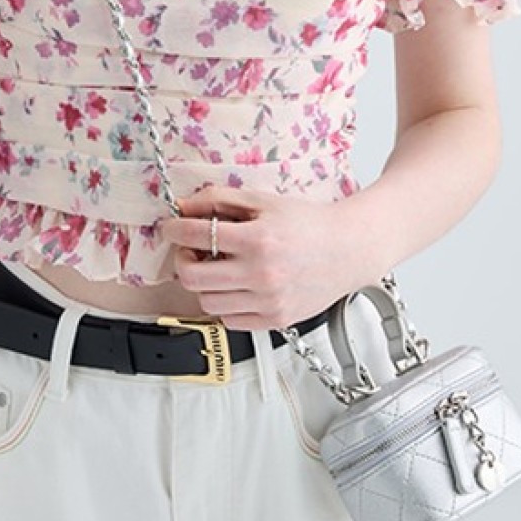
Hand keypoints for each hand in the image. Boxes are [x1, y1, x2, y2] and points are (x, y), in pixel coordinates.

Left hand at [156, 183, 387, 330]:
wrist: (348, 249)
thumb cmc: (308, 223)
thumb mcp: (264, 201)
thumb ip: (221, 200)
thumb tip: (185, 206)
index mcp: (257, 240)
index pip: (195, 235)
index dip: (174, 229)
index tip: (172, 227)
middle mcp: (261, 274)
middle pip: (192, 277)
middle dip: (182, 261)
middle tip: (191, 250)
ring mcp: (268, 301)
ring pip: (207, 302)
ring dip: (204, 284)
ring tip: (217, 268)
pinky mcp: (275, 320)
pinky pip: (230, 320)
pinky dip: (224, 304)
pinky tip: (236, 286)